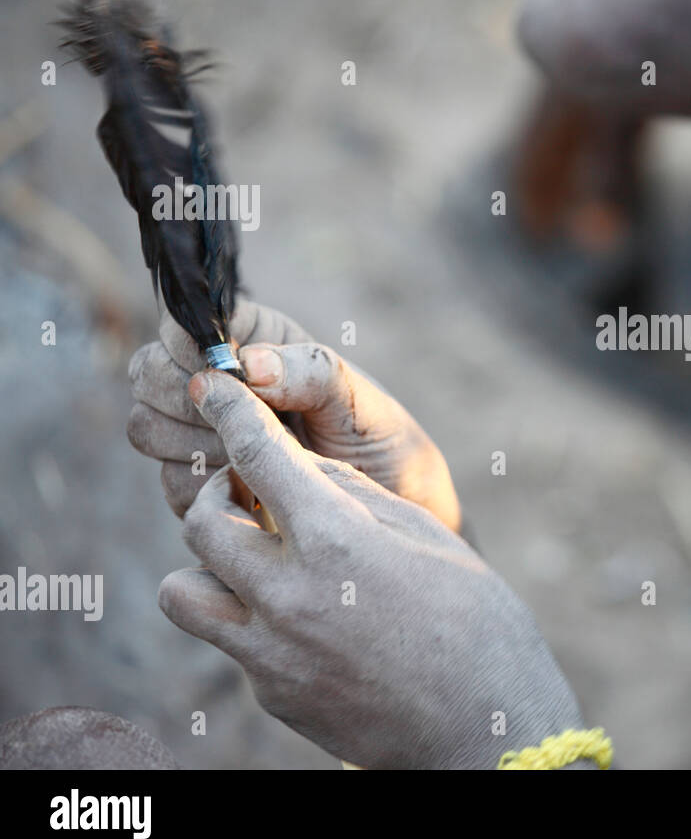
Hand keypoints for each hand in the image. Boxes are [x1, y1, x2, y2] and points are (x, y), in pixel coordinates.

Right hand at [127, 301, 459, 532]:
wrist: (394, 516)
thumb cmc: (383, 445)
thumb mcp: (361, 402)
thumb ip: (310, 372)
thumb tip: (251, 364)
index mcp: (257, 340)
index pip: (184, 322)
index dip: (191, 348)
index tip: (233, 379)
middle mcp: (221, 383)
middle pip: (148, 374)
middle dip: (190, 402)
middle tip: (250, 426)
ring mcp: (202, 435)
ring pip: (147, 429)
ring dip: (200, 447)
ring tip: (264, 460)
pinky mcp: (198, 486)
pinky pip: (171, 483)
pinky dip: (210, 491)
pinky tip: (260, 494)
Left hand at [159, 370, 583, 768]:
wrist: (485, 730)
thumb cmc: (478, 624)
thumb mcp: (427, 538)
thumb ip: (356, 498)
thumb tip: (304, 471)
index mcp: (336, 543)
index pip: (259, 455)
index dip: (231, 409)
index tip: (214, 385)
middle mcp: (287, 596)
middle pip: (202, 524)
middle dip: (218, 492)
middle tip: (250, 489)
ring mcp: (272, 653)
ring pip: (183, 592)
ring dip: (209, 564)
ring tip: (255, 559)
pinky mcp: (273, 693)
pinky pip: (231, 641)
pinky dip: (251, 616)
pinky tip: (303, 616)